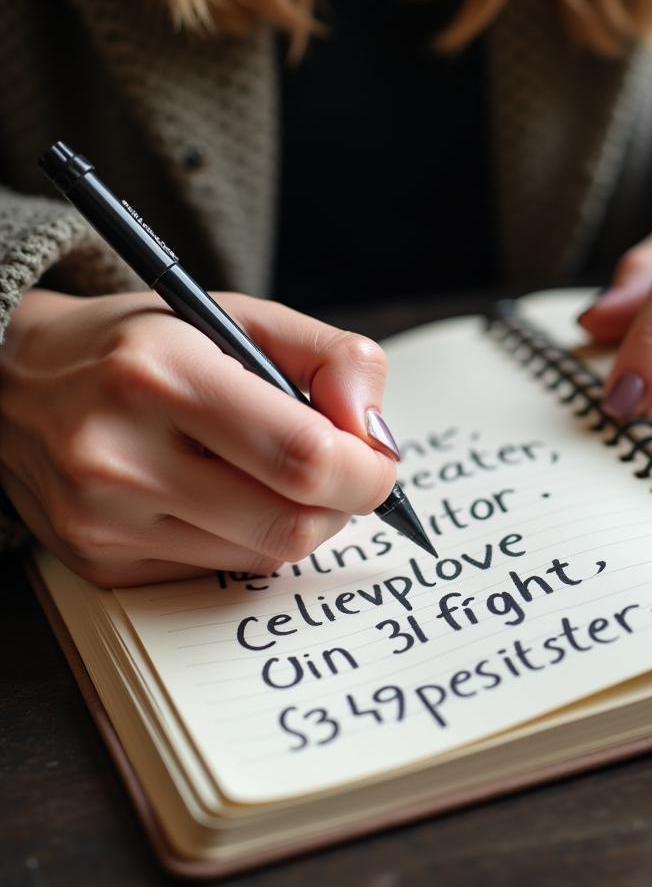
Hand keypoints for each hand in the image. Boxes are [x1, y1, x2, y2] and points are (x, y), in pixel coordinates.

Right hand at [0, 289, 397, 585]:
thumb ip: (331, 359)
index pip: (303, 457)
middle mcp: (121, 456)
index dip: (367, 471)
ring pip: (265, 555)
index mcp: (161, 375)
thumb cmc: (146, 344)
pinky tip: (221, 492)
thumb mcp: (240, 317)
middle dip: (343, 503)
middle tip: (341, 471)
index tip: (379, 461)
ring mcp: (103, 521)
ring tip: (274, 471)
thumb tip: (378, 435)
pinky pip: (222, 569)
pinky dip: (248, 536)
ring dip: (299, 519)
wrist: (18, 380)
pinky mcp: (100, 563)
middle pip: (292, 525)